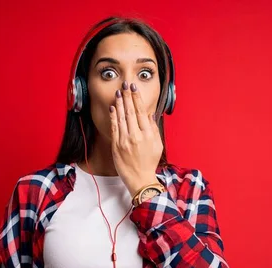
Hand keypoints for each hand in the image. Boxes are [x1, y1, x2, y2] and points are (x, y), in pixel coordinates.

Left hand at [110, 81, 162, 195]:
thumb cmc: (149, 162)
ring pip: (121, 118)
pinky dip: (113, 117)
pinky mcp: (116, 146)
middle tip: (125, 85)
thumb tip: (149, 114)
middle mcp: (136, 136)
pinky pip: (114, 128)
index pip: (141, 112)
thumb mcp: (158, 145)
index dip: (137, 98)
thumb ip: (154, 128)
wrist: (140, 179)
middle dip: (127, 96)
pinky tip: (113, 107)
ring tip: (118, 92)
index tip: (134, 88)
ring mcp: (125, 141)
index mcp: (148, 135)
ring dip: (119, 103)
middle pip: (130, 112)